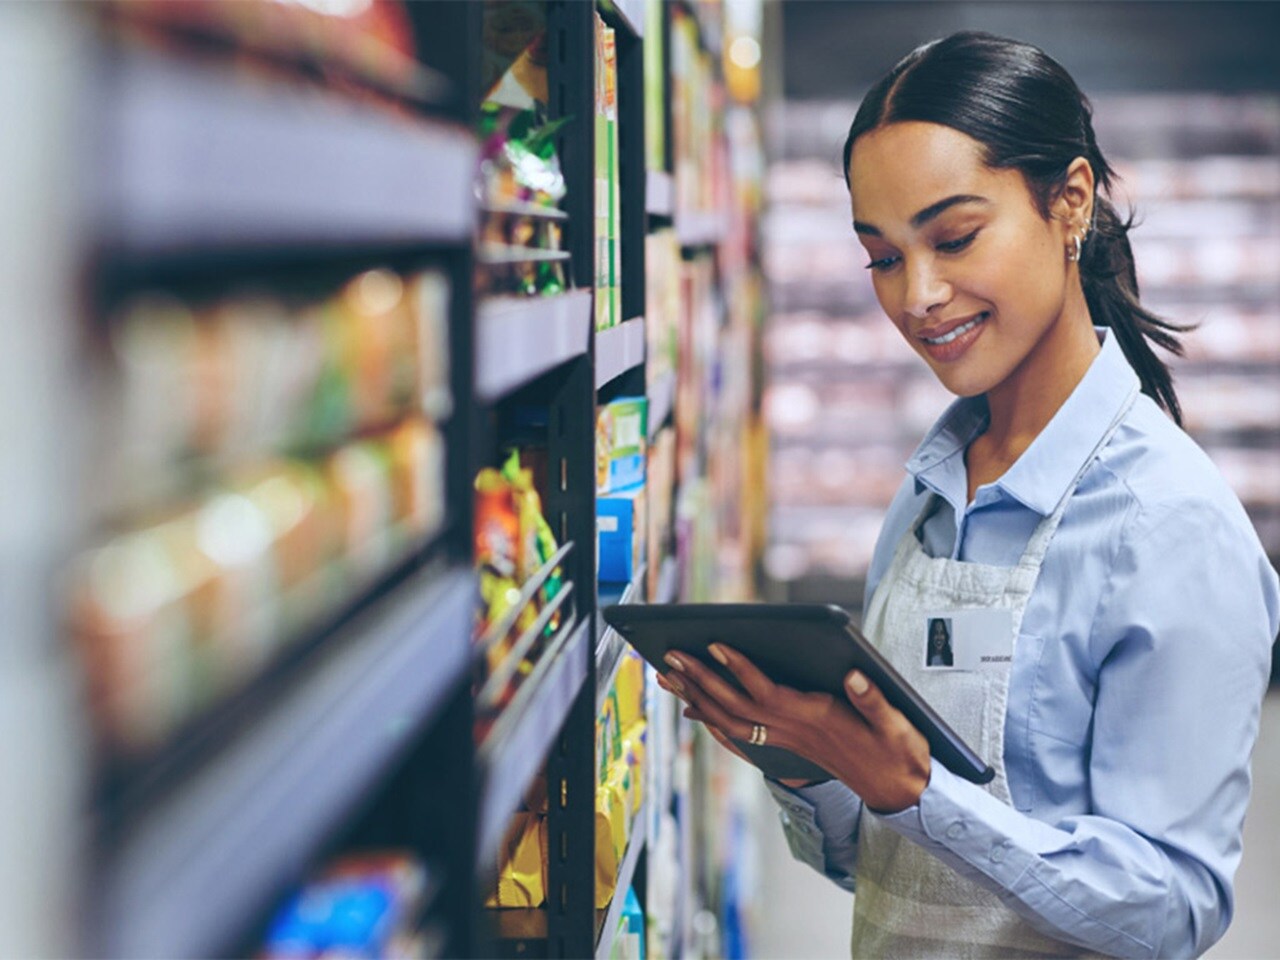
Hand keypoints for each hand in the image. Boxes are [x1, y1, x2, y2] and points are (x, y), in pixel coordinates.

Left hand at [657, 644, 930, 812]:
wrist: (897, 789)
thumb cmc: (897, 750)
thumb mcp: (895, 723)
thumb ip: (872, 699)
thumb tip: (854, 675)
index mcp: (815, 717)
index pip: (767, 691)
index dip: (739, 668)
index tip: (714, 645)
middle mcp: (793, 730)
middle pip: (735, 704)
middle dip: (701, 680)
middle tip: (669, 656)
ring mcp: (786, 741)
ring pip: (730, 720)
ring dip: (696, 698)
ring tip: (668, 676)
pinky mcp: (786, 747)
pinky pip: (739, 737)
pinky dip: (711, 722)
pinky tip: (693, 711)